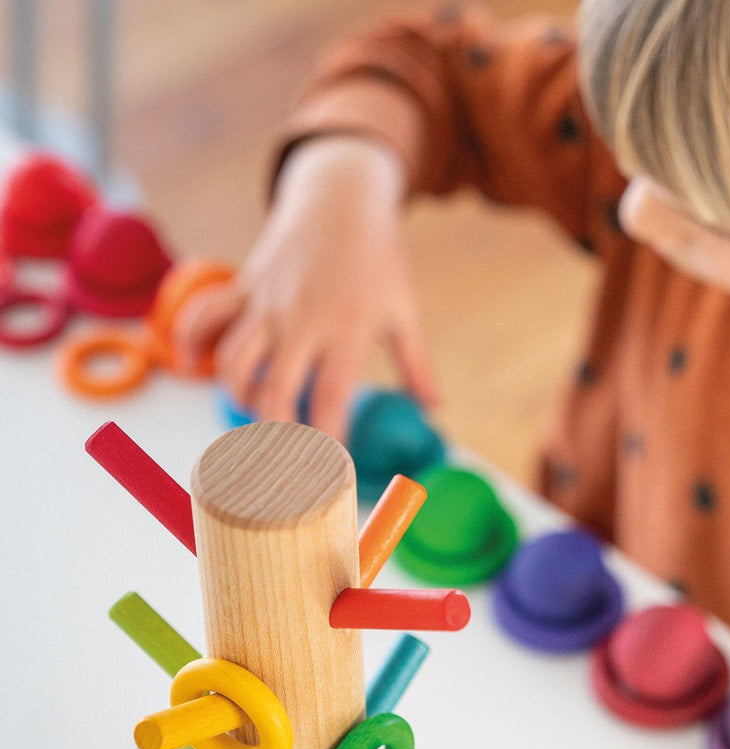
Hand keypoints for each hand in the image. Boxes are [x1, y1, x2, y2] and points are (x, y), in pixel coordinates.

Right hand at [175, 135, 437, 439]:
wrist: (339, 194)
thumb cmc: (378, 257)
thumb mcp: (404, 309)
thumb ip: (416, 365)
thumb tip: (434, 409)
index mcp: (347, 326)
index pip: (331, 397)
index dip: (327, 440)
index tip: (330, 471)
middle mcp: (301, 317)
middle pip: (274, 388)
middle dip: (277, 433)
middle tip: (287, 459)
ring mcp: (266, 300)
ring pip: (233, 360)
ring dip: (238, 398)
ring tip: (258, 418)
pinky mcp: (242, 285)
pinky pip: (204, 316)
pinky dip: (192, 344)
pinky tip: (197, 369)